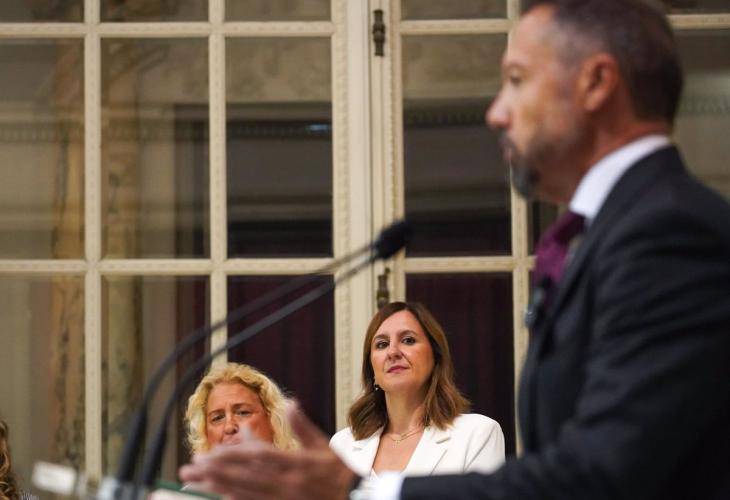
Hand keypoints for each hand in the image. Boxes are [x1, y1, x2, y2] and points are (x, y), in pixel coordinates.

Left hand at [179, 402, 357, 499]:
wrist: (357, 499)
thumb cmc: (339, 473)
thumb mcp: (324, 446)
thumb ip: (303, 426)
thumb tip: (291, 402)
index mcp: (297, 464)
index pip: (258, 458)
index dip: (232, 455)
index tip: (210, 452)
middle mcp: (287, 484)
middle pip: (245, 477)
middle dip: (216, 472)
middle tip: (191, 468)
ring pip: (245, 493)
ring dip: (219, 487)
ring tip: (197, 482)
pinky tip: (221, 497)